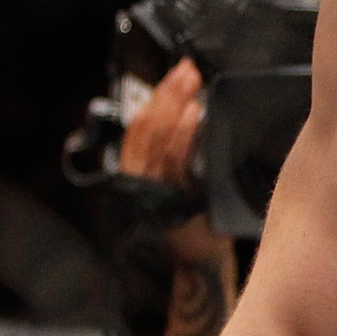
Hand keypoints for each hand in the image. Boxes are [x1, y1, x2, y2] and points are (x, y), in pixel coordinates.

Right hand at [120, 61, 212, 236]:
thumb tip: (190, 110)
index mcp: (136, 173)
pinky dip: (183, 136)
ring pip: (157, 142)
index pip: (138, 127)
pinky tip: (195, 114)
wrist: (200, 264)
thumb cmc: (194, 221)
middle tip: (188, 71)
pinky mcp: (171, 204)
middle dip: (166, 94)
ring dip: (175, 107)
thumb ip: (175, 153)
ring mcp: (152, 193)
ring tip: (192, 84)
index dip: (155, 97)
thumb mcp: (179, 182)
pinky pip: (175, 164)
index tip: (177, 73)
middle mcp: (137, 182)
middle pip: (145, 129)